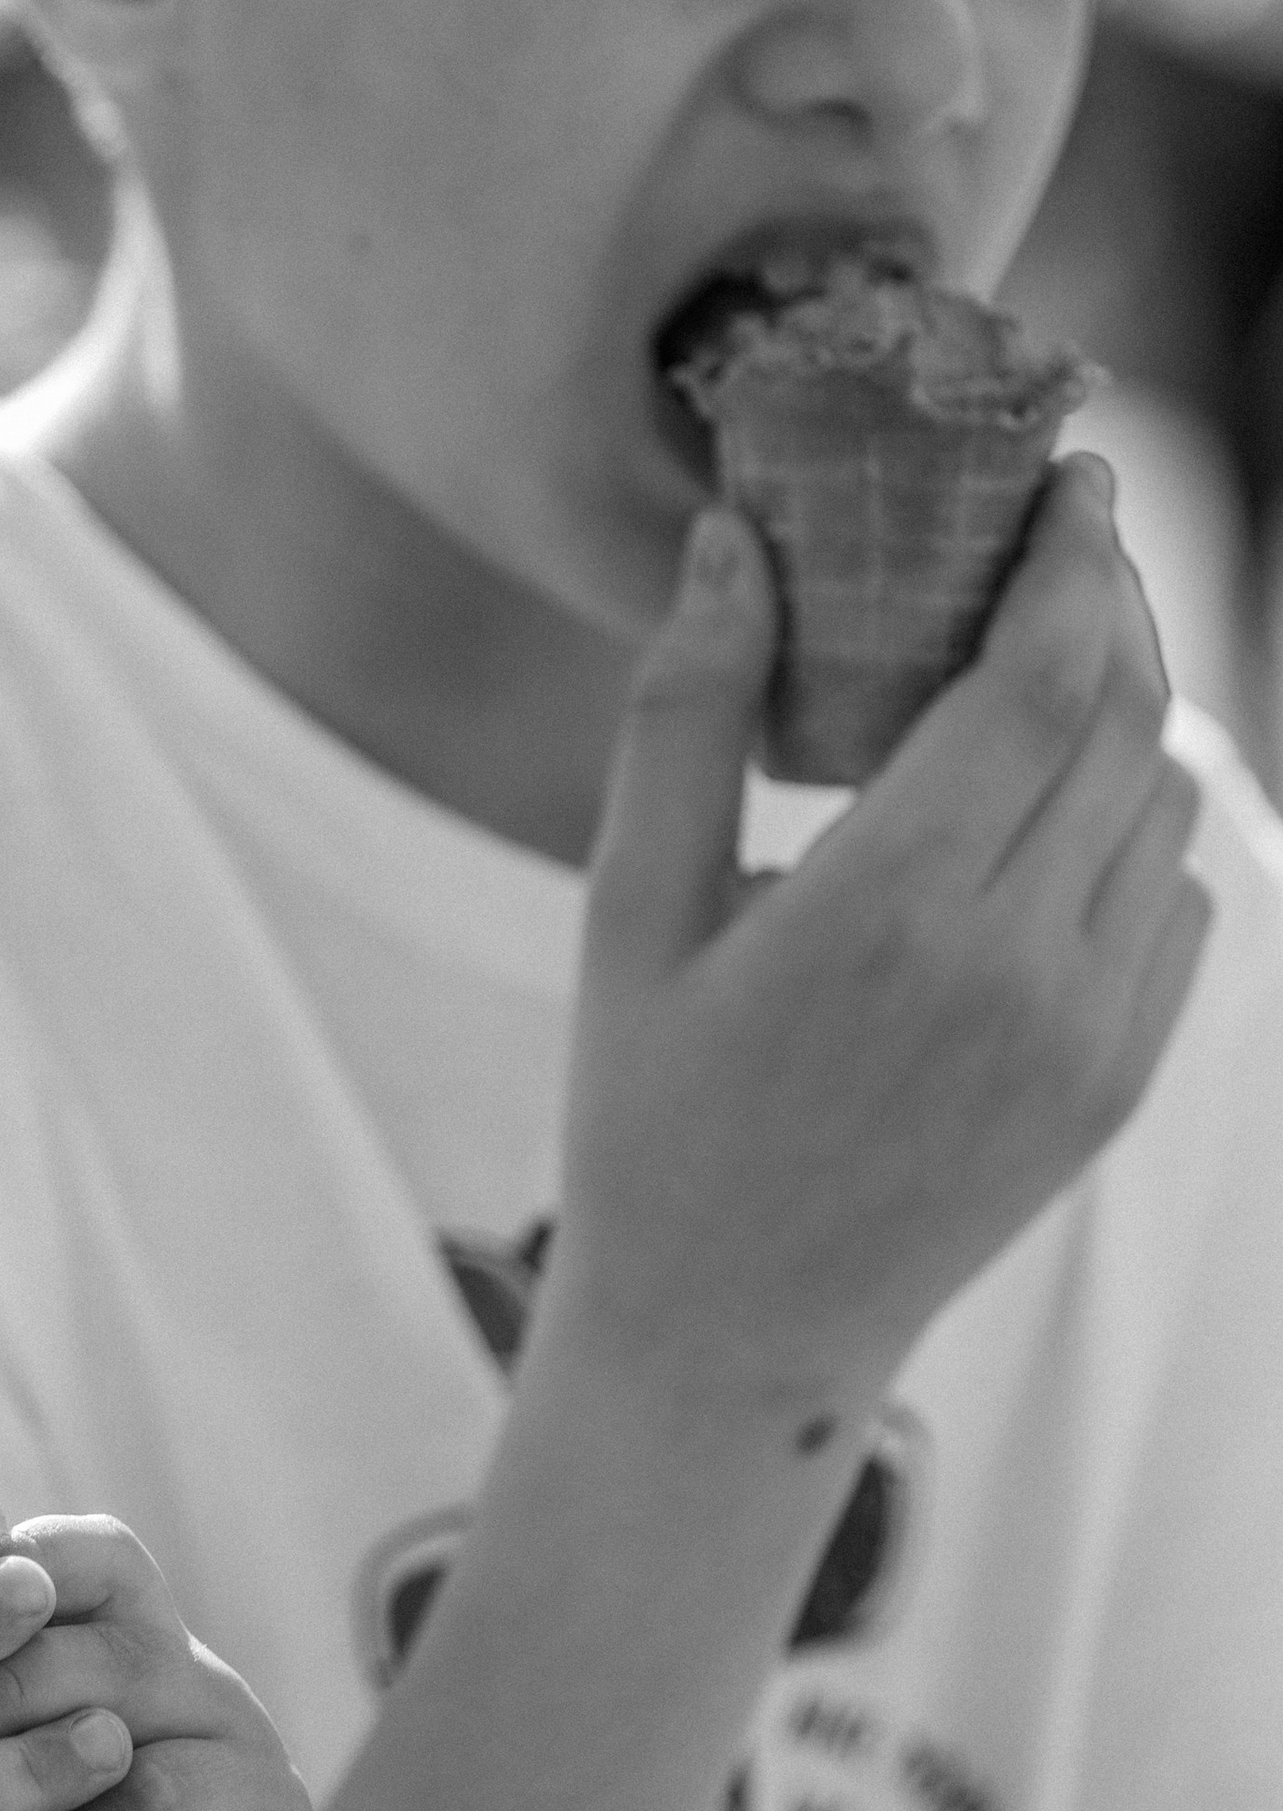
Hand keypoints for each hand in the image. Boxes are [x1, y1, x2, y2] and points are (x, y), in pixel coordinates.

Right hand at [557, 460, 1210, 1425]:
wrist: (732, 1335)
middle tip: (1064, 536)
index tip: (1068, 475)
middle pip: (1129, 720)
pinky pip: (1180, 904)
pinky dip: (1136, 830)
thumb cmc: (653, 1116)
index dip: (1073, 556)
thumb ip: (685, 718)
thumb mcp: (630, 916)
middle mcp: (1019, 970)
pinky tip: (1048, 821)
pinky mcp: (1118, 1083)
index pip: (1044, 680)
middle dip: (1112, 602)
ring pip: (1170, 805)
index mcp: (889, 913)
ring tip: (1048, 667)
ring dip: (1127, 711)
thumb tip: (732, 540)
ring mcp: (1089, 1036)